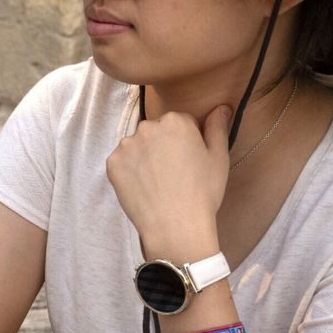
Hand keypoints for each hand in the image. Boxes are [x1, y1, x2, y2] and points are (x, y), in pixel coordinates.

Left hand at [105, 103, 229, 258]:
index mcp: (175, 121)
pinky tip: (143, 186)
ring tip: (158, 181)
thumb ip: (217, 128)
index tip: (189, 161)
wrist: (175, 224)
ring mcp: (126, 145)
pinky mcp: (112, 163)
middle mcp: (147, 127)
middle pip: (155, 131)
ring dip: (144, 157)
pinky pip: (121, 162)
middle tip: (174, 173)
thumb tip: (221, 107)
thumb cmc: (202, 192)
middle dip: (163, 146)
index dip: (186, 142)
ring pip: (137, 146)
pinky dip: (129, 171)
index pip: (179, 122)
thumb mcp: (218, 157)